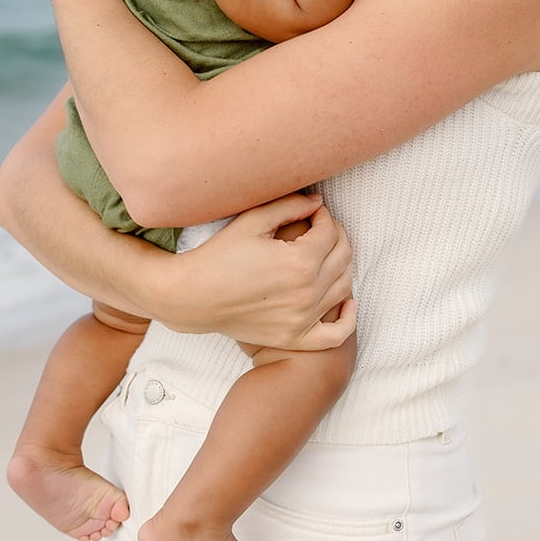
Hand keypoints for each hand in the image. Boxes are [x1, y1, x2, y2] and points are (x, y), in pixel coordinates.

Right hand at [145, 195, 355, 350]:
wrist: (191, 298)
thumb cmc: (218, 256)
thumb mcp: (252, 221)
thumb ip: (289, 206)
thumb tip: (318, 202)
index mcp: (300, 262)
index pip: (330, 231)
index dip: (323, 216)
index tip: (312, 212)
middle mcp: (307, 292)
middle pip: (343, 257)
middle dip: (336, 236)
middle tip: (320, 229)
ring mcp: (303, 319)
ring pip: (344, 287)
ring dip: (341, 266)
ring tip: (324, 255)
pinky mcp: (295, 338)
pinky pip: (336, 334)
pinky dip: (347, 318)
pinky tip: (346, 301)